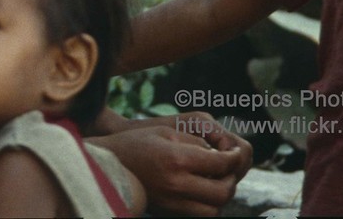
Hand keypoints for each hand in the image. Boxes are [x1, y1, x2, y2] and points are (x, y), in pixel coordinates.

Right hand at [92, 113, 251, 215]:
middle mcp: (176, 185)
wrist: (107, 167)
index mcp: (176, 160)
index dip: (234, 156)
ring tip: (217, 179)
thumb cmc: (135, 144)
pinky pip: (198, 214)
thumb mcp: (166, 132)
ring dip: (221, 195)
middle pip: (222, 192)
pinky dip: (207, 204)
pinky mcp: (168, 212)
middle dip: (232, 179)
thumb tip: (219, 154)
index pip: (220, 163)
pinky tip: (202, 189)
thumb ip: (196, 142)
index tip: (235, 152)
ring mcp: (171, 203)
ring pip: (213, 210)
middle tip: (229, 167)